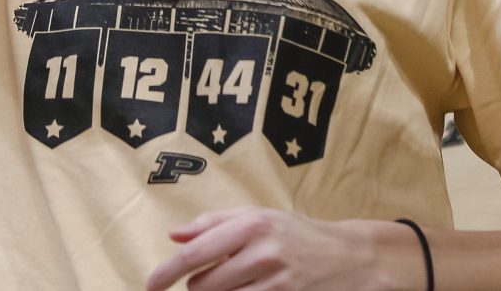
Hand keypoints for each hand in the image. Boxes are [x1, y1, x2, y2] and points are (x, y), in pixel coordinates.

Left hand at [146, 210, 413, 290]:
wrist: (350, 256)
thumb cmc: (297, 234)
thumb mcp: (259, 217)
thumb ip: (214, 223)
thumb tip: (174, 234)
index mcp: (251, 224)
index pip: (195, 254)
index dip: (165, 274)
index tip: (150, 285)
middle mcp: (262, 252)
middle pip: (203, 286)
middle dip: (199, 287)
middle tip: (217, 279)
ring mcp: (276, 282)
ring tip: (234, 286)